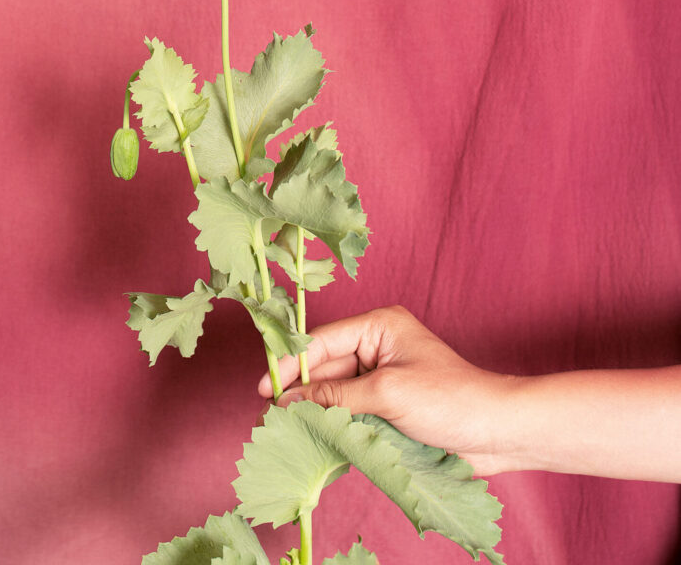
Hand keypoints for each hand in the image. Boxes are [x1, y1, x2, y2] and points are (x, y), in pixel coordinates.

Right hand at [257, 305, 516, 474]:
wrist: (497, 432)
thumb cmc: (449, 401)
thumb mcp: (386, 394)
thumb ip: (336, 396)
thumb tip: (292, 401)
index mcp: (379, 326)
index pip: (323, 342)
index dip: (292, 364)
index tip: (265, 387)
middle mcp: (378, 346)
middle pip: (326, 367)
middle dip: (300, 389)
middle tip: (270, 414)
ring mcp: (383, 376)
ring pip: (336, 391)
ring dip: (315, 409)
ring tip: (285, 427)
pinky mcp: (389, 404)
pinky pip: (351, 410)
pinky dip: (334, 422)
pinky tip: (315, 435)